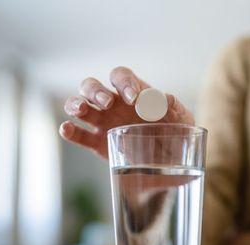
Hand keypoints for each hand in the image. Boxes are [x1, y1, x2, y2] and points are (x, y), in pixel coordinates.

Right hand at [59, 66, 193, 157]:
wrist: (172, 163)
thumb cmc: (177, 135)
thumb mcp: (182, 122)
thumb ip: (175, 109)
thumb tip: (165, 98)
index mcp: (134, 93)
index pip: (121, 77)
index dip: (124, 83)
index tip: (134, 99)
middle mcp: (114, 104)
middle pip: (92, 86)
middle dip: (96, 91)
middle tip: (108, 103)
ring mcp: (103, 123)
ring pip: (78, 105)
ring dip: (76, 104)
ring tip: (82, 110)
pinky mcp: (96, 143)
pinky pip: (78, 134)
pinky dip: (68, 130)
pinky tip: (67, 129)